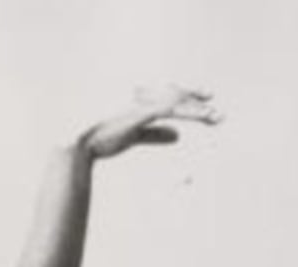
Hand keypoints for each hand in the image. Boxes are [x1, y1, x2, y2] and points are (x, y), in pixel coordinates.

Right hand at [82, 87, 220, 159]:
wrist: (80, 143)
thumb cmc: (102, 140)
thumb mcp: (134, 135)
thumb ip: (156, 134)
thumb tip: (178, 137)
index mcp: (139, 98)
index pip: (167, 93)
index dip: (187, 97)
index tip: (204, 103)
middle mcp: (143, 94)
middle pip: (175, 93)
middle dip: (196, 99)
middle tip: (216, 113)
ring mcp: (143, 101)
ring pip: (177, 100)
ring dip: (197, 108)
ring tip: (215, 117)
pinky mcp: (143, 111)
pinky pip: (172, 109)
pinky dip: (189, 111)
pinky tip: (203, 116)